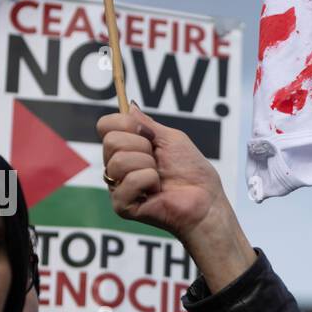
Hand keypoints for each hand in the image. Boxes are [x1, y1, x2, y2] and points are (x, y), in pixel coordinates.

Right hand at [96, 106, 255, 290]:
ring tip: (159, 177)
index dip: (125, 124)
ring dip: (147, 165)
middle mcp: (118, 167)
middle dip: (141, 147)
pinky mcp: (122, 206)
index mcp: (126, 149)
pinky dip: (149, 181)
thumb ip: (146, 124)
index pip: (105, 126)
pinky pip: (128, 181)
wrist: (206, 200)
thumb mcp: (171, 138)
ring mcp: (118, 187)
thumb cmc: (192, 171)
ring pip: (118, 161)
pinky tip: (157, 191)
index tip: (148, 134)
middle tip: (158, 160)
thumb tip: (129, 105)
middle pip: (110, 142)